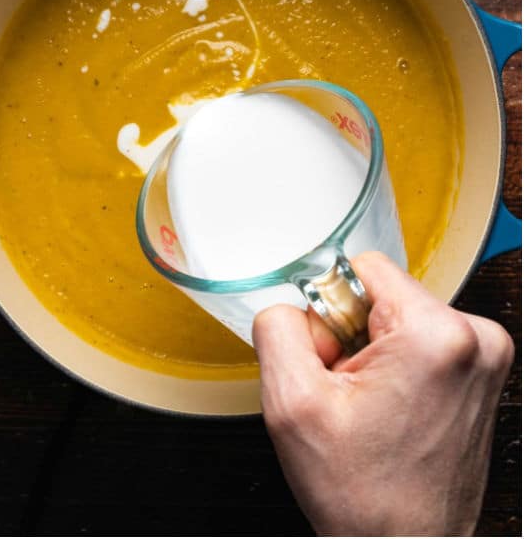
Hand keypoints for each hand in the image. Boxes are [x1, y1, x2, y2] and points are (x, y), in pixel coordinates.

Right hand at [254, 252, 513, 535]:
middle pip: (379, 295)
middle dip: (347, 337)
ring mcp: (484, 360)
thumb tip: (287, 302)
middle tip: (344, 394)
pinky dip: (391, 372)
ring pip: (394, 320)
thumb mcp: (290, 402)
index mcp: (436, 335)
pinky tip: (384, 412)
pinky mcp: (480, 377)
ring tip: (366, 409)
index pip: (361, 267)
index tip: (330, 359)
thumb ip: (277, 328)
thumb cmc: (365, 494)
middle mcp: (475, 340)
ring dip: (368, 357)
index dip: (327, 312)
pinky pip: (415, 344)